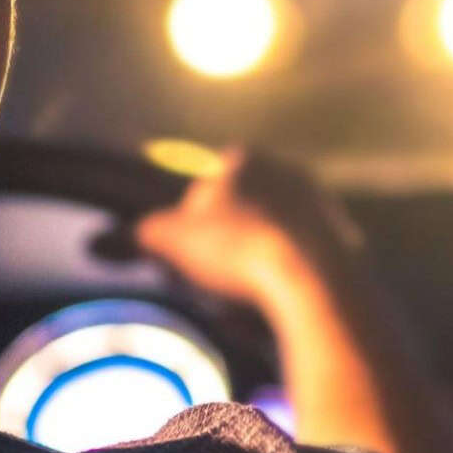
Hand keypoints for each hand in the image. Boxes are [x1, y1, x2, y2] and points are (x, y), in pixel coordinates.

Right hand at [134, 148, 361, 306]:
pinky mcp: (344, 236)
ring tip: (245, 290)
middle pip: (243, 207)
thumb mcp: (172, 239)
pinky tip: (279, 294)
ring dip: (258, 256)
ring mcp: (320, 201)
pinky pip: (303, 256)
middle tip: (213, 274)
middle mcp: (287, 170)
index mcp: (246, 158)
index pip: (207, 183)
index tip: (188, 251)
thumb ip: (141, 233)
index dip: (192, 219)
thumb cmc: (235, 248)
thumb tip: (108, 240)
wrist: (310, 278)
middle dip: (227, 237)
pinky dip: (289, 272)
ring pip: (273, 232)